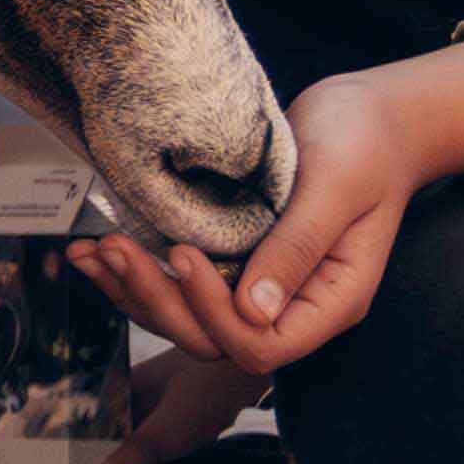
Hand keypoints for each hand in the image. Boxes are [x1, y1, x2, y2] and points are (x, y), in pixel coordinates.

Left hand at [68, 44, 463, 371]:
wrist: (372, 117)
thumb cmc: (367, 143)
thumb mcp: (339, 187)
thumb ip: (299, 248)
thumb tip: (254, 310)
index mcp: (330, 301)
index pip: (263, 346)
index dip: (214, 315)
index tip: (183, 254)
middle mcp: (292, 306)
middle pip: (215, 339)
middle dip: (160, 300)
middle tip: (115, 249)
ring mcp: (261, 288)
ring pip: (188, 320)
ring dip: (136, 291)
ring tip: (92, 252)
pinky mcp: (234, 262)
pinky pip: (181, 287)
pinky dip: (138, 272)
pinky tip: (96, 249)